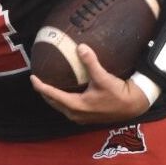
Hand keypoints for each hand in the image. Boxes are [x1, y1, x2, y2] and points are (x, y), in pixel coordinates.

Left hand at [29, 44, 152, 124]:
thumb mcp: (103, 77)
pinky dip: (61, 100)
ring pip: (60, 107)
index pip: (52, 95)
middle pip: (53, 103)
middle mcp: (75, 114)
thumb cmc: (118, 93)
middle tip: (38, 80)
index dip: (41, 86)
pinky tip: (63, 92)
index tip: (33, 77)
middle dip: (44, 92)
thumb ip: (91, 62)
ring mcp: (80, 118)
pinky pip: (67, 108)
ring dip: (52, 97)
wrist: (132, 106)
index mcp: (76, 105)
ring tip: (47, 85)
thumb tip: (80, 47)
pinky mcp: (86, 117)